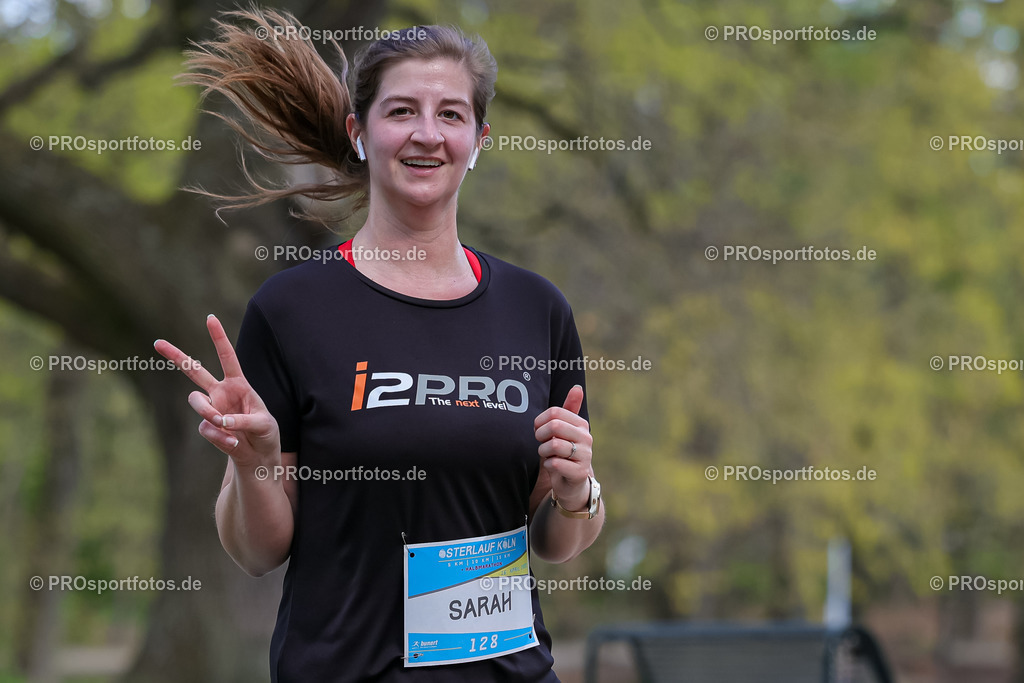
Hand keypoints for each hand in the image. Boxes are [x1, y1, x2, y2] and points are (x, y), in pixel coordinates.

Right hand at [154, 314, 279, 468]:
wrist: (258, 456)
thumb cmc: (265, 433)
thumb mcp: (264, 424)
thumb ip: (244, 420)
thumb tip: (221, 420)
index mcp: (238, 384)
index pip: (227, 357)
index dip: (218, 338)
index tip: (209, 317)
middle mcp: (221, 393)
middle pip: (194, 372)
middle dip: (176, 356)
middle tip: (157, 343)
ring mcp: (212, 409)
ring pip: (197, 403)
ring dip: (208, 412)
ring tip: (224, 423)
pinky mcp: (208, 427)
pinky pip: (207, 428)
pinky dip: (220, 437)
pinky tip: (233, 442)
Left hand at [534, 385, 592, 511]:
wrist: (572, 483)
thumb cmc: (563, 453)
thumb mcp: (564, 431)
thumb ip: (568, 409)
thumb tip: (577, 387)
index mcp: (581, 424)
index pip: (554, 412)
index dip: (540, 422)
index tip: (539, 430)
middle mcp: (586, 437)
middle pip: (554, 426)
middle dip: (540, 435)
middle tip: (541, 443)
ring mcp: (585, 455)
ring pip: (554, 445)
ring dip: (543, 451)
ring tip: (547, 455)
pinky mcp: (580, 472)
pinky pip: (555, 463)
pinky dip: (547, 465)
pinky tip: (552, 466)